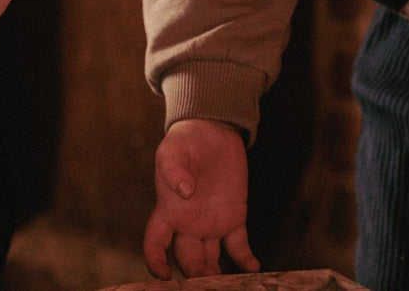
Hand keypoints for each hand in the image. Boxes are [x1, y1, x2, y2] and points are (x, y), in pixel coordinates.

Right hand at [142, 118, 259, 278]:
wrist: (212, 132)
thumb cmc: (184, 142)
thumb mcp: (172, 150)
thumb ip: (174, 170)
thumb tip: (185, 192)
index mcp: (168, 211)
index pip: (155, 243)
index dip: (155, 261)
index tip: (163, 275)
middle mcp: (188, 224)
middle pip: (187, 258)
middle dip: (194, 274)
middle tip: (205, 282)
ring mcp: (211, 223)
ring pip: (211, 258)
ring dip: (216, 273)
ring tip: (226, 283)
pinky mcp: (233, 216)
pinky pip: (238, 245)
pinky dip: (245, 259)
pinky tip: (252, 267)